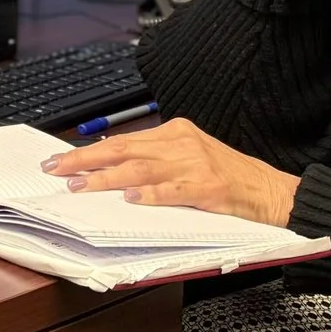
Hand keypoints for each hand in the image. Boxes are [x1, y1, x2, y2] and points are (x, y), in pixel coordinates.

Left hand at [41, 117, 300, 225]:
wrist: (273, 191)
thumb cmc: (229, 178)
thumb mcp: (189, 157)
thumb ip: (153, 158)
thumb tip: (110, 163)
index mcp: (175, 132)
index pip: (122, 140)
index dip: (87, 151)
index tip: (59, 160)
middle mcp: (182, 143)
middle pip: (123, 150)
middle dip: (84, 160)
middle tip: (56, 170)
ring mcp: (196, 164)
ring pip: (141, 169)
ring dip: (107, 179)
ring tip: (81, 186)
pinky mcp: (210, 187)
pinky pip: (174, 190)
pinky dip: (151, 195)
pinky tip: (132, 199)